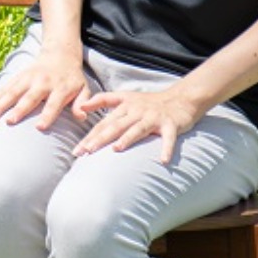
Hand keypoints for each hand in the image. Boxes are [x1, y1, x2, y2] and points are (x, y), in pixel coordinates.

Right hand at [0, 48, 91, 129]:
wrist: (59, 54)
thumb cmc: (72, 78)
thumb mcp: (84, 89)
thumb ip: (83, 103)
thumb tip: (82, 117)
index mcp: (61, 88)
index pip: (54, 103)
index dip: (48, 115)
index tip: (39, 127)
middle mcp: (43, 82)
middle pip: (29, 97)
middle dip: (19, 109)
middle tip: (9, 122)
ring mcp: (28, 78)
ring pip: (13, 91)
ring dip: (1, 104)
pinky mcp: (19, 76)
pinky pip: (5, 87)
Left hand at [73, 86, 206, 163]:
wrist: (180, 99)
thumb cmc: (148, 102)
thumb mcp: (125, 97)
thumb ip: (103, 100)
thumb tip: (82, 106)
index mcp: (124, 106)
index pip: (104, 123)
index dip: (90, 136)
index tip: (77, 150)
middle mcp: (137, 111)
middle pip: (116, 126)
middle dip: (100, 139)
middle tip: (86, 152)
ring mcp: (153, 118)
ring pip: (138, 129)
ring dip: (127, 139)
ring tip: (116, 149)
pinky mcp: (171, 125)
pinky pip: (169, 138)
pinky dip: (166, 149)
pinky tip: (163, 161)